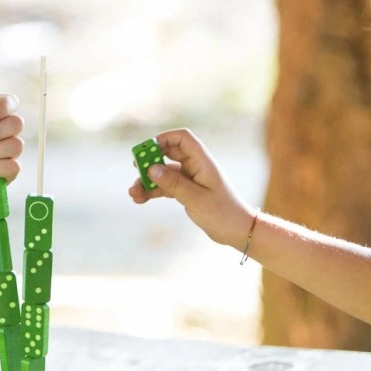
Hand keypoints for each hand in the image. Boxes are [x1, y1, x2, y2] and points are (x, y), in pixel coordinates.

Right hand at [130, 128, 253, 248]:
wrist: (237, 231)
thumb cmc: (223, 213)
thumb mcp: (196, 199)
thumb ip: (174, 183)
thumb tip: (151, 168)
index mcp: (202, 162)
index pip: (182, 139)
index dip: (164, 139)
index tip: (146, 150)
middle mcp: (195, 167)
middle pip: (167, 154)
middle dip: (150, 161)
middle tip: (135, 169)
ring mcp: (190, 179)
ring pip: (163, 173)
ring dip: (147, 181)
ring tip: (133, 194)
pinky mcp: (186, 191)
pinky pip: (165, 186)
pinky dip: (152, 191)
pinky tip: (140, 199)